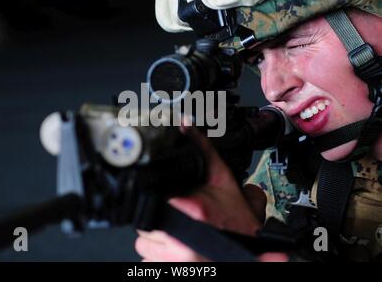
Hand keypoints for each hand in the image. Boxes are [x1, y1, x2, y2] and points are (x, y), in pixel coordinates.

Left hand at [135, 124, 268, 261]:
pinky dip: (158, 256)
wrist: (250, 259)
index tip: (168, 201)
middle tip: (177, 218)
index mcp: (190, 208)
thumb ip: (205, 151)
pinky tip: (177, 248)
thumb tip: (187, 125)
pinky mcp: (166, 270)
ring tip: (177, 234)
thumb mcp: (224, 182)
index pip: (149, 198)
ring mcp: (171, 257)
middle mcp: (177, 235)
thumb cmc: (240, 227)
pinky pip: (147, 260)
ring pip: (142, 243)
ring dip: (155, 239)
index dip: (157, 198)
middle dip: (157, 219)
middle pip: (143, 222)